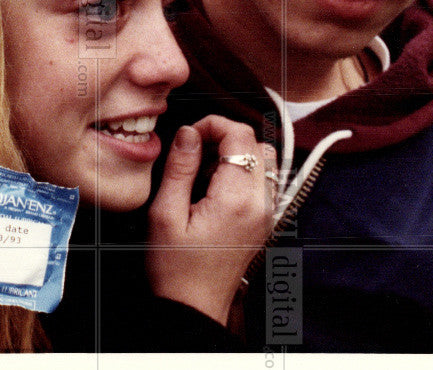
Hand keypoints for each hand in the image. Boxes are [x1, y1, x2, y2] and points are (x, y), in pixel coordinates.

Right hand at [146, 115, 276, 324]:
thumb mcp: (165, 214)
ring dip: (236, 154)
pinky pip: (262, 180)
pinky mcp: (264, 221)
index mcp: (237, 199)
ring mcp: (267, 213)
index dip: (212, 124)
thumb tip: (188, 132)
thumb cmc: (174, 267)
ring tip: (203, 173)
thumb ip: (180, 168)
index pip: (240, 135)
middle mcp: (261, 203)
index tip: (188, 137)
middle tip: (193, 153)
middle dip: (224, 136)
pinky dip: (242, 172)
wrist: (194, 307)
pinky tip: (214, 189)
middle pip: (256, 143)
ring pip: (264, 159)